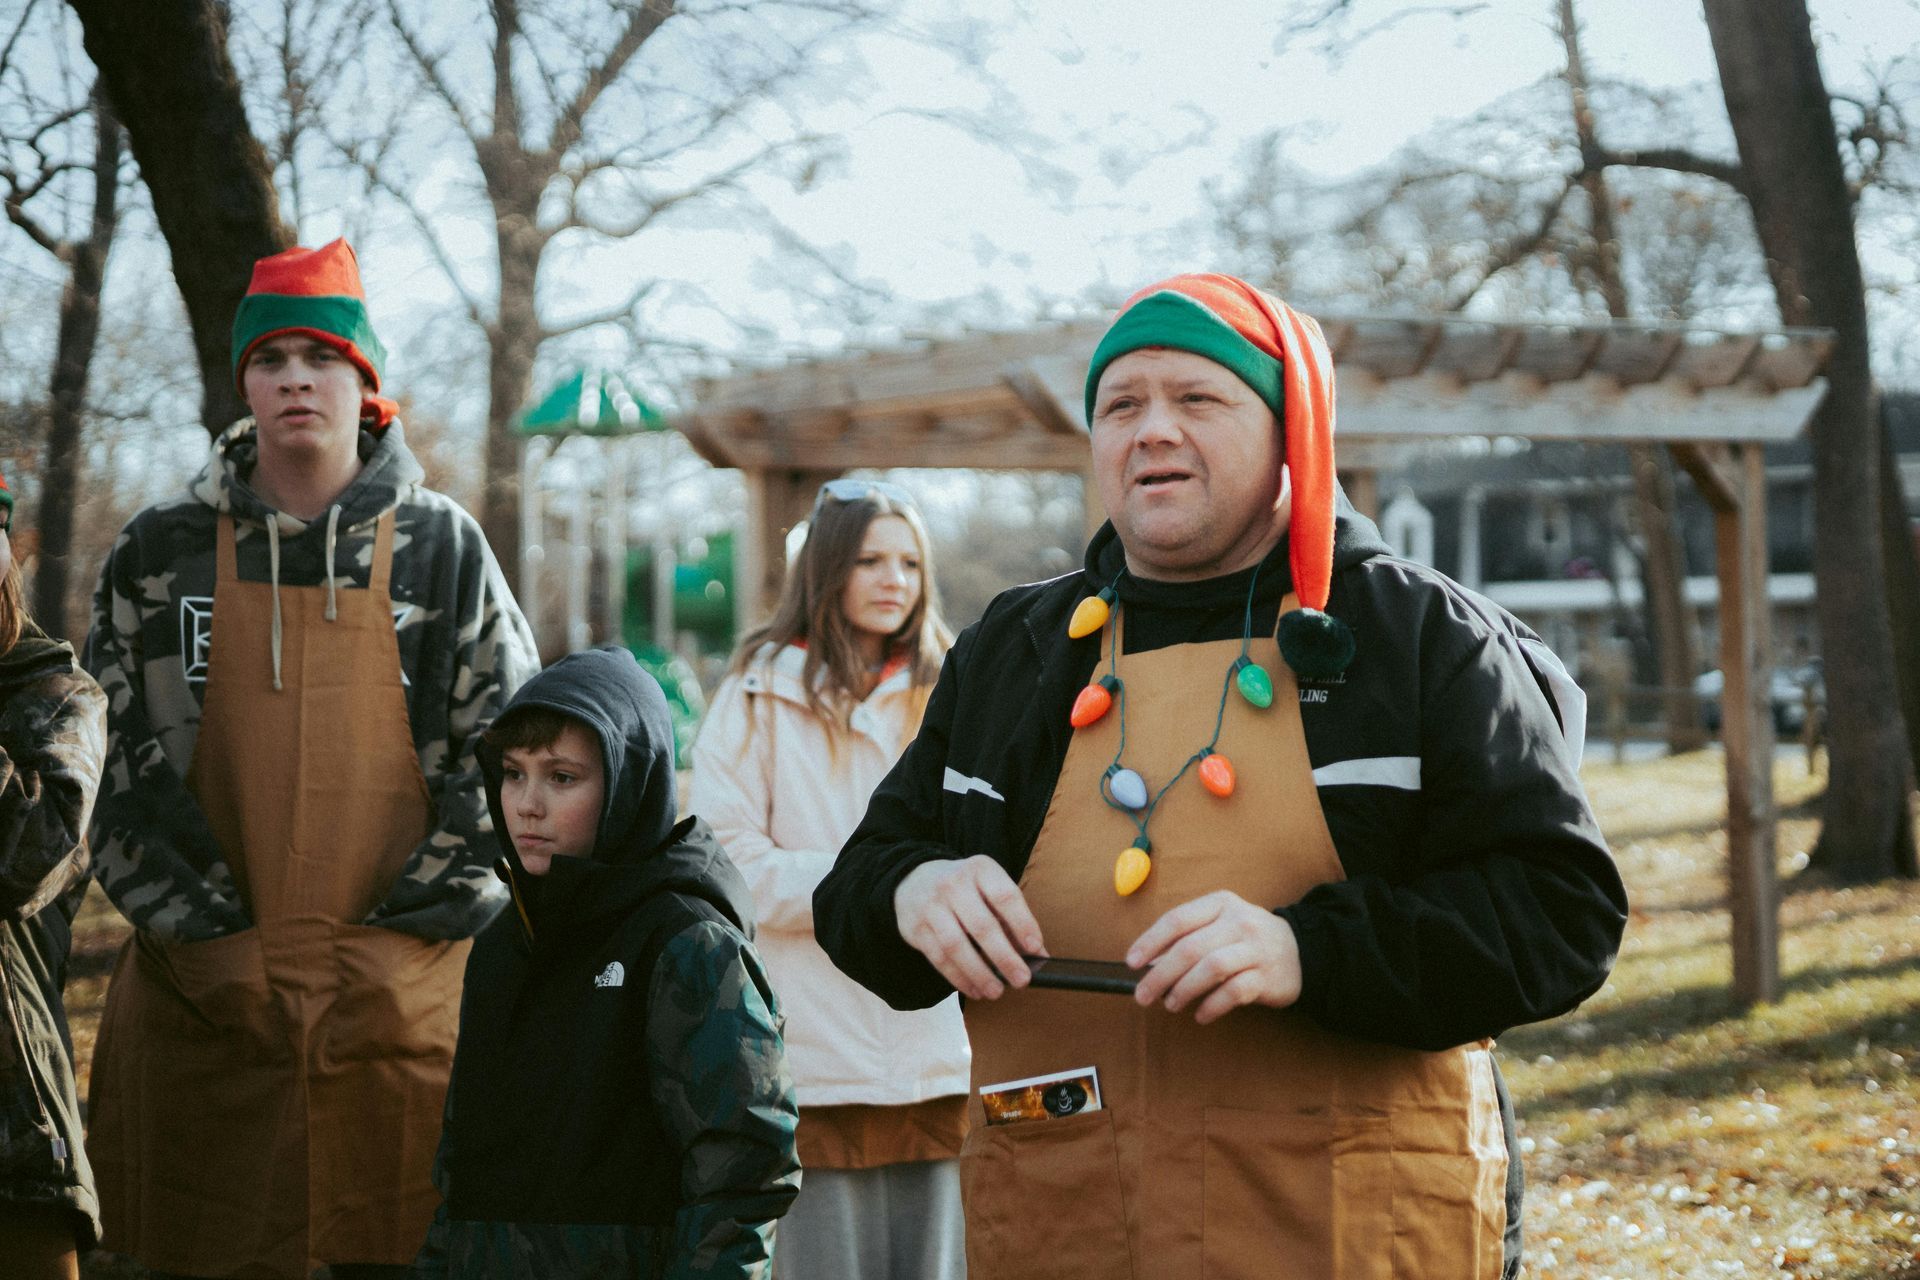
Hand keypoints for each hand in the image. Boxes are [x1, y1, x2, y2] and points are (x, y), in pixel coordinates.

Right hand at [893, 856, 1045, 999]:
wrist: (914, 880)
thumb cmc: (965, 890)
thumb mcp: (989, 889)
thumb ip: (1013, 919)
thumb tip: (1039, 955)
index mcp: (980, 870)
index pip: (1005, 896)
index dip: (1023, 924)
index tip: (1035, 949)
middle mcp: (954, 885)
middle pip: (982, 925)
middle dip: (1004, 957)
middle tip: (1021, 980)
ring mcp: (932, 906)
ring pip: (956, 945)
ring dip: (979, 973)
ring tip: (996, 991)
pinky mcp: (916, 928)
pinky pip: (939, 958)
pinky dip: (959, 978)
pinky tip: (975, 989)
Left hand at [1126, 891, 1301, 1024]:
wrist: (1300, 951)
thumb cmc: (1245, 938)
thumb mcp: (1220, 923)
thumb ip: (1188, 936)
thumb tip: (1146, 962)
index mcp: (1220, 904)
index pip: (1178, 920)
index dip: (1150, 941)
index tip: (1131, 962)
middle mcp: (1238, 922)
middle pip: (1190, 948)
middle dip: (1160, 974)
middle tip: (1143, 995)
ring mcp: (1255, 949)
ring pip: (1211, 968)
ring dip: (1184, 990)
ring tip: (1171, 1004)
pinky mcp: (1267, 977)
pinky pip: (1234, 992)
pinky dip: (1212, 1006)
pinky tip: (1200, 1015)